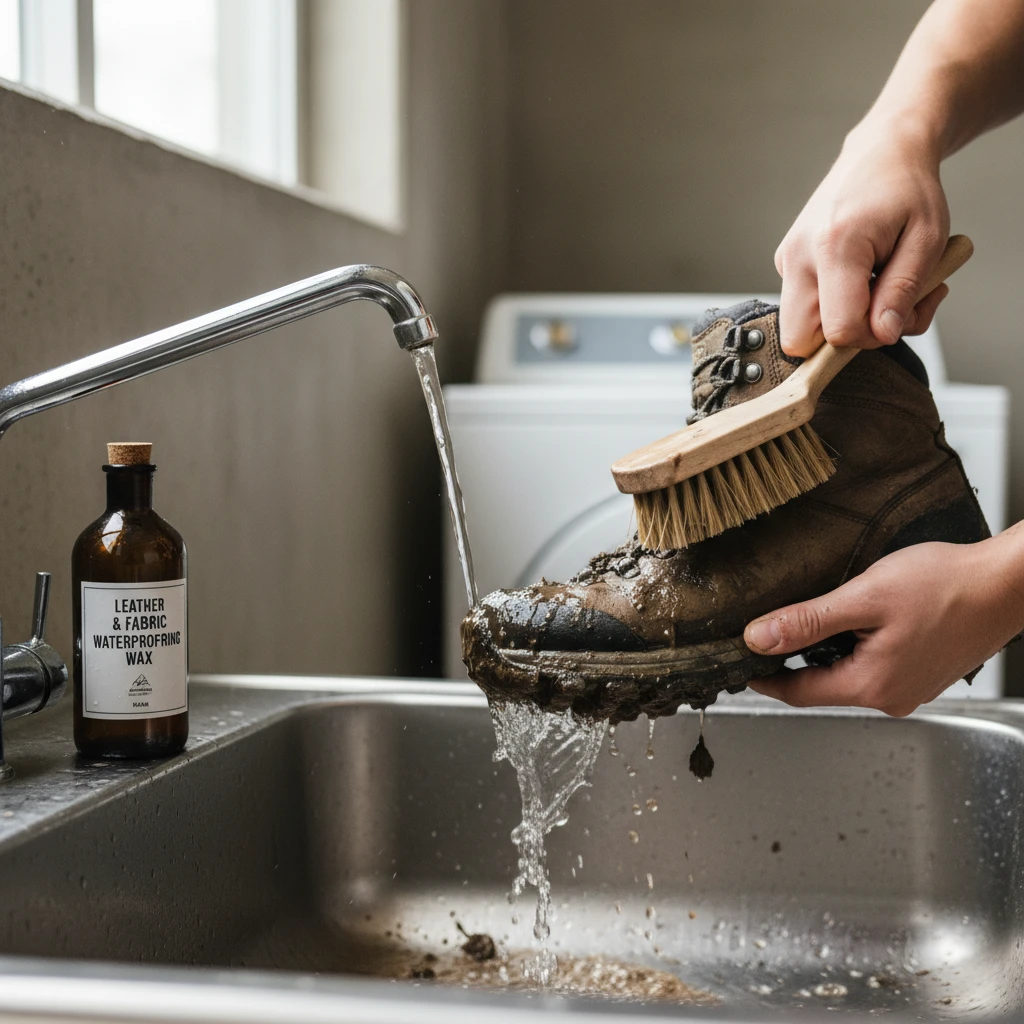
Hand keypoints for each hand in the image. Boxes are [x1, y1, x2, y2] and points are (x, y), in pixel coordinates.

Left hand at [743, 536, 1023, 715]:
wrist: (1006, 584)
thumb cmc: (947, 585)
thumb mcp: (864, 597)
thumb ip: (807, 622)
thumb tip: (758, 639)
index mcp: (871, 685)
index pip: (799, 692)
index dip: (764, 680)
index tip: (739, 668)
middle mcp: (892, 696)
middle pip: (822, 685)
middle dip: (793, 663)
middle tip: (765, 637)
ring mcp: (911, 687)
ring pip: (848, 675)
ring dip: (825, 653)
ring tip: (807, 623)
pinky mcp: (923, 672)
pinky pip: (874, 667)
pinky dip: (854, 649)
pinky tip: (853, 622)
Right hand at [776, 119, 951, 356]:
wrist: (881, 152)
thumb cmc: (908, 189)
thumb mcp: (927, 239)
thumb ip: (904, 291)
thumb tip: (882, 335)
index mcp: (834, 246)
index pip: (838, 329)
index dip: (871, 337)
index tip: (898, 316)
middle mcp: (798, 256)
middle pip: (800, 340)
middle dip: (845, 340)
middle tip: (882, 311)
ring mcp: (786, 260)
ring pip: (800, 329)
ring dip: (843, 323)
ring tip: (879, 289)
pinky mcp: (786, 264)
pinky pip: (803, 308)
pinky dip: (835, 306)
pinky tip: (863, 279)